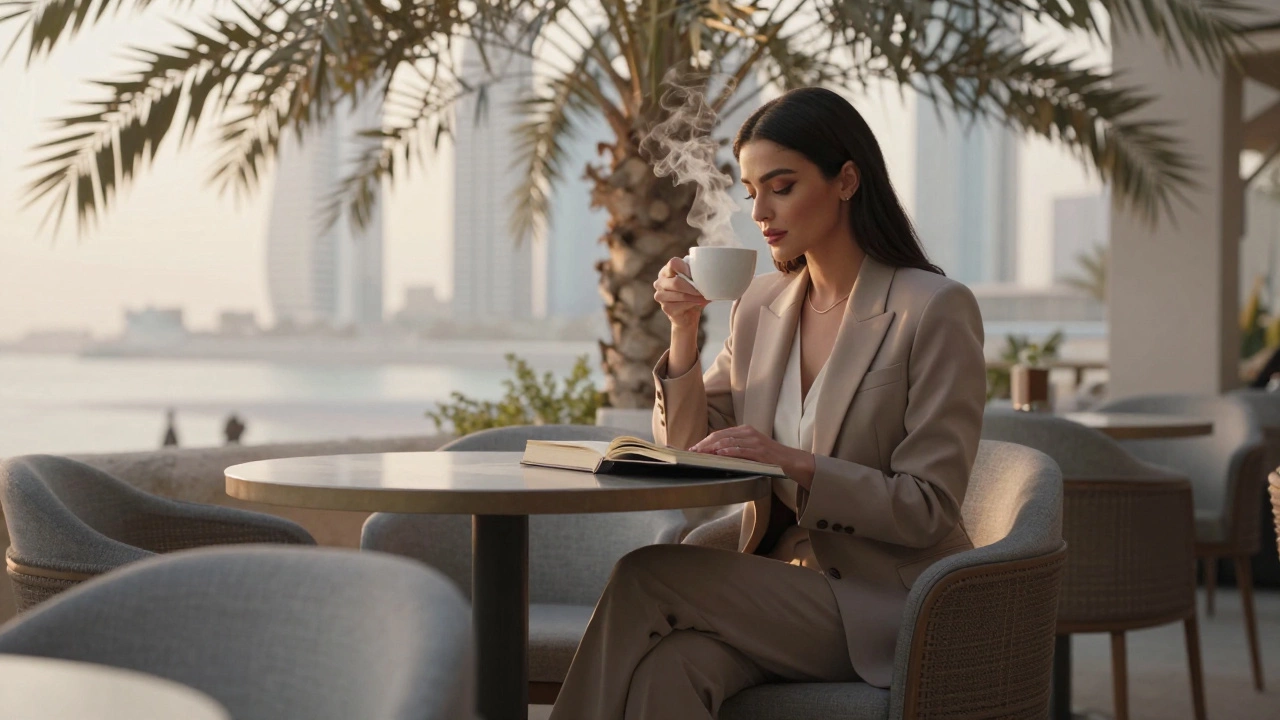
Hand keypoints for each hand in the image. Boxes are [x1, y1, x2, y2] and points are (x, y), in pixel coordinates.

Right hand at [653, 256, 707, 329]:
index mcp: (666, 271)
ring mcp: (660, 296)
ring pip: (680, 295)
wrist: (687, 314)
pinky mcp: (665, 308)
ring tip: (704, 296)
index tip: (698, 274)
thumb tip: (709, 273)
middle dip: (692, 287)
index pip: (673, 263)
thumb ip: (696, 274)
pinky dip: (693, 303)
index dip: (686, 268)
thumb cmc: (691, 294)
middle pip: (676, 282)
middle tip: (704, 290)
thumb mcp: (693, 281)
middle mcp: (660, 282)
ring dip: (695, 296)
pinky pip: (681, 305)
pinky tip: (699, 303)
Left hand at [689, 425, 815, 487]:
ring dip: (713, 448)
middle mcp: (749, 432)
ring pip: (729, 442)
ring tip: (701, 454)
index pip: (720, 433)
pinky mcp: (760, 451)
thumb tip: (715, 454)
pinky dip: (729, 452)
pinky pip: (741, 450)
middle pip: (721, 436)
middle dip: (705, 444)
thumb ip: (736, 448)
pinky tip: (719, 455)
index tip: (694, 448)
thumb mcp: (751, 448)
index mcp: (745, 430)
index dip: (705, 440)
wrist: (792, 461)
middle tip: (693, 452)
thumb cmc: (770, 458)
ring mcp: (755, 441)